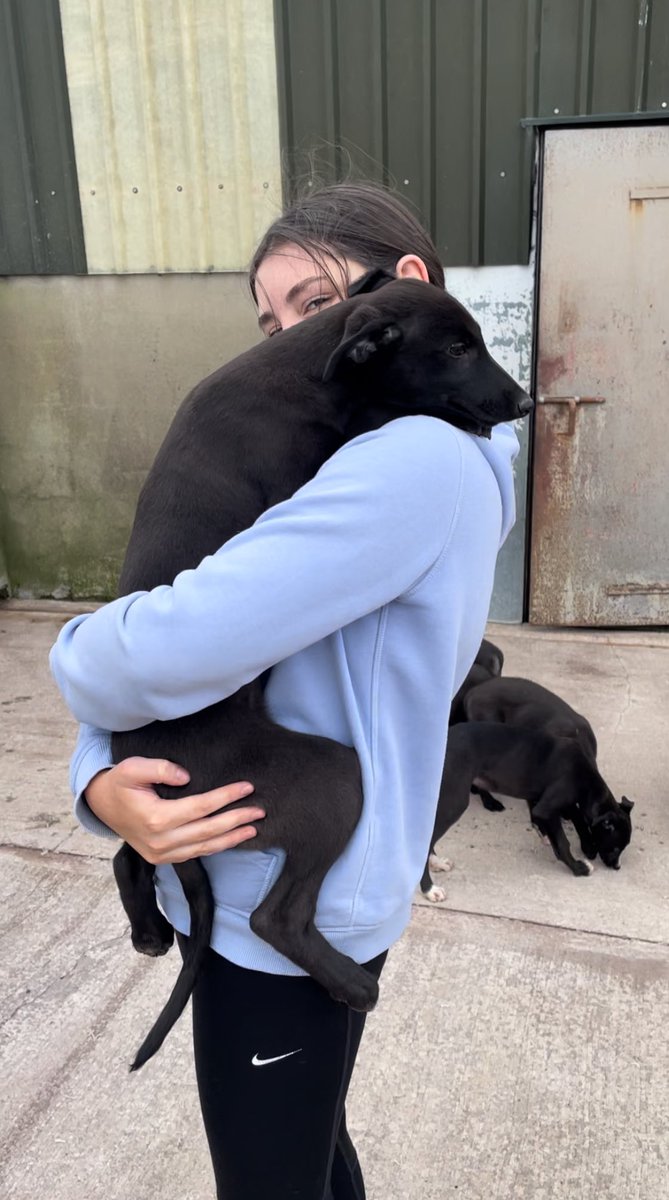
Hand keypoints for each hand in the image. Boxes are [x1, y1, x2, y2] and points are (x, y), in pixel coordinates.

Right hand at [85, 757, 264, 864]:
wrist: (101, 805)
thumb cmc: (120, 783)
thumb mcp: (132, 767)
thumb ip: (159, 768)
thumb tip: (186, 776)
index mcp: (156, 818)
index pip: (201, 807)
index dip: (226, 797)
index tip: (246, 787)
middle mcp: (160, 841)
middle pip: (208, 831)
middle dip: (236, 820)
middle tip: (260, 810)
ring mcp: (161, 853)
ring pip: (204, 848)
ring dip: (231, 839)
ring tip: (253, 828)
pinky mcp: (162, 859)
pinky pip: (195, 854)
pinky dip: (215, 847)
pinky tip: (231, 839)